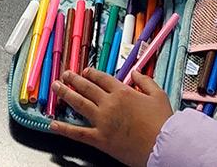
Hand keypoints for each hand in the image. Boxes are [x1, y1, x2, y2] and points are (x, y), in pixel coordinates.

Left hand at [49, 69, 172, 166]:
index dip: (91, 73)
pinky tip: (53, 124)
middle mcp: (109, 104)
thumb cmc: (162, 122)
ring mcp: (102, 121)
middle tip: (65, 75)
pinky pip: (78, 133)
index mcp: (123, 92)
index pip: (101, 78)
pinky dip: (64, 128)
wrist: (163, 145)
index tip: (85, 71)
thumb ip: (145, 81)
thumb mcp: (158, 95)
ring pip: (79, 104)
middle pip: (86, 87)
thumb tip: (135, 72)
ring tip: (56, 88)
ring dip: (65, 94)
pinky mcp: (100, 139)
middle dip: (73, 79)